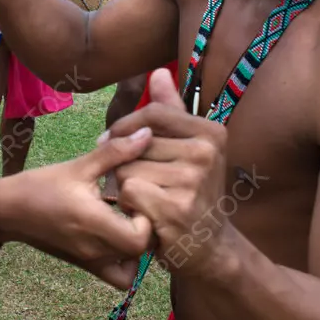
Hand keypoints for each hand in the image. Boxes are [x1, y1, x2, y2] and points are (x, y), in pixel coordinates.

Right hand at [0, 128, 154, 288]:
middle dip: (146, 229)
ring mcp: (90, 262)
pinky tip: (117, 236)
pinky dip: (124, 262)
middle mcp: (95, 250)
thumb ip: (116, 152)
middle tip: (135, 206)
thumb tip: (147, 132)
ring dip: (137, 248)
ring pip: (132, 269)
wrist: (7, 210)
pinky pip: (116, 276)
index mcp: (94, 224)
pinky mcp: (85, 265)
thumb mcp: (79, 165)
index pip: (141, 238)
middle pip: (141, 253)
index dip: (146, 217)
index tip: (135, 196)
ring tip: (128, 222)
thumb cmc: (41, 185)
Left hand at [103, 68, 231, 279]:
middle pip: (135, 143)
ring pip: (127, 168)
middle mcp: (205, 154)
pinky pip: (128, 191)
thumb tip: (157, 72)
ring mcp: (192, 182)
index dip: (124, 126)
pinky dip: (129, 204)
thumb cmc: (193, 192)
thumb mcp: (189, 149)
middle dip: (126, 163)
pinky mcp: (175, 210)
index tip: (108, 140)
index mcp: (211, 133)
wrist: (210, 247)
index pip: (152, 113)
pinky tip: (144, 214)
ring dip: (126, 187)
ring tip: (147, 200)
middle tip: (142, 184)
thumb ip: (171, 111)